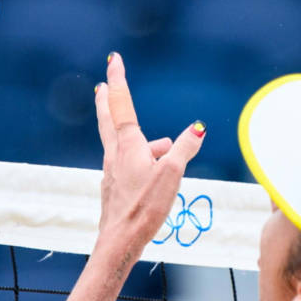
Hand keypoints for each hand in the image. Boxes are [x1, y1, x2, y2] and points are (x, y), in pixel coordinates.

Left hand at [92, 52, 204, 254]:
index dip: (119, 79)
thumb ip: (184, 149)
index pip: (122, 104)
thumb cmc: (144, 207)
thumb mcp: (172, 174)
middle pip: (109, 120)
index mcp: (128, 145)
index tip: (113, 59)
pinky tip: (150, 172)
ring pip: (122, 145)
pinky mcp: (114, 187)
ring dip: (137, 138)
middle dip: (107, 100)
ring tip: (161, 146)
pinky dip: (139, 159)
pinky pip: (126, 164)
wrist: (119, 241)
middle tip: (102, 86)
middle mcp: (115, 155)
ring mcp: (112, 172)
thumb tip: (198, 127)